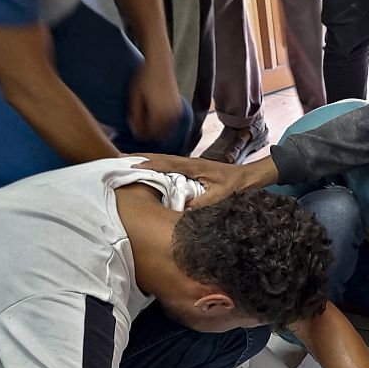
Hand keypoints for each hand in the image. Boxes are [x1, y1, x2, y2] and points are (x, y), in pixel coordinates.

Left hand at [129, 59, 181, 141]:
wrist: (160, 64)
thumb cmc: (145, 78)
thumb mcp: (135, 97)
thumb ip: (135, 115)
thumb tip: (136, 130)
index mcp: (159, 114)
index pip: (150, 133)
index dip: (141, 134)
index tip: (134, 131)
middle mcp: (171, 115)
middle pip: (159, 134)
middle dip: (149, 133)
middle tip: (139, 128)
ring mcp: (177, 112)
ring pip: (166, 130)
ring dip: (157, 130)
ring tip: (146, 122)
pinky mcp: (179, 108)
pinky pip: (172, 123)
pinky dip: (164, 124)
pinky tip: (155, 118)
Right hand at [133, 154, 276, 206]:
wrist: (250, 177)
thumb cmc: (237, 185)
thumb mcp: (221, 196)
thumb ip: (202, 202)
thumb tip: (182, 209)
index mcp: (194, 166)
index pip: (167, 164)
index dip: (149, 165)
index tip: (130, 165)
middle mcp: (190, 163)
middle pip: (160, 159)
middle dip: (139, 158)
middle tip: (117, 159)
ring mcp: (190, 166)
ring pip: (164, 162)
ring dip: (146, 162)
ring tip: (125, 163)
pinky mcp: (191, 171)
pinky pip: (170, 168)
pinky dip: (156, 168)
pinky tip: (147, 172)